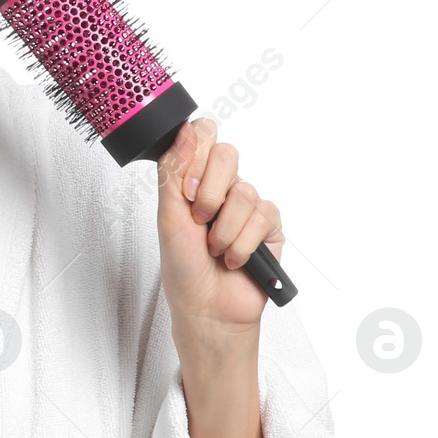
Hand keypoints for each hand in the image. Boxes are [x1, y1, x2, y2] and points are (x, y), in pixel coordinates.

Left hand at [155, 117, 285, 337]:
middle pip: (228, 154)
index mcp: (194, 179)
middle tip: (198, 218)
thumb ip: (173, 171)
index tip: (186, 188)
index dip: (197, 153)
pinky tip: (233, 259)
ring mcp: (248, 206)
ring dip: (223, 229)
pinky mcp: (270, 227)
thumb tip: (184, 130)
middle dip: (209, 192)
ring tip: (214, 249)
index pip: (203, 136)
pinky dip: (241, 244)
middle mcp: (222, 188)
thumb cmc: (182, 265)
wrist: (206, 307)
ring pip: (244, 192)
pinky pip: (263, 217)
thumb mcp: (167, 216)